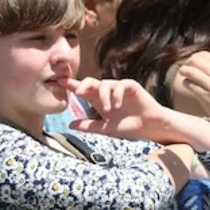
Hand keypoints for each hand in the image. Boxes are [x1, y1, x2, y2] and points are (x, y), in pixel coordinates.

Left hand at [66, 77, 209, 149]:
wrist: (149, 127)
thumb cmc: (128, 126)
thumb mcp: (106, 128)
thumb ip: (89, 125)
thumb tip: (70, 125)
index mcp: (99, 100)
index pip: (84, 90)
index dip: (73, 86)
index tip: (60, 83)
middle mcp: (107, 92)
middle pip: (92, 82)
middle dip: (83, 84)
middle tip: (78, 91)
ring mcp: (119, 88)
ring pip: (105, 83)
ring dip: (103, 95)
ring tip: (107, 110)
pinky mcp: (131, 86)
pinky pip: (120, 84)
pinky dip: (116, 94)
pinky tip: (116, 105)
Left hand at [180, 52, 209, 128]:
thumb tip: (195, 62)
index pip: (204, 54)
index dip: (193, 57)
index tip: (190, 64)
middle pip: (195, 60)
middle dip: (186, 64)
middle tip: (183, 70)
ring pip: (191, 71)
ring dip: (183, 72)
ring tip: (183, 76)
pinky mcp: (207, 97)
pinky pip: (191, 85)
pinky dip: (186, 83)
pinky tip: (187, 85)